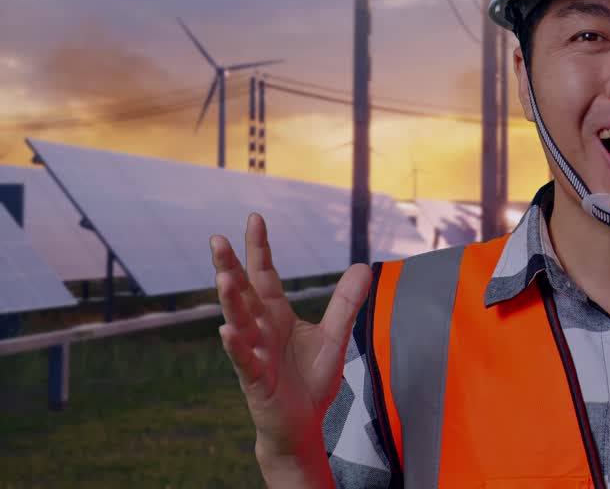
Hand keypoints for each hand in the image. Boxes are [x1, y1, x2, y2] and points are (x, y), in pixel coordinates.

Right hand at [211, 213, 371, 462]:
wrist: (302, 424)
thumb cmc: (311, 380)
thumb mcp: (334, 336)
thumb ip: (345, 303)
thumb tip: (362, 267)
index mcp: (276, 315)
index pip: (265, 276)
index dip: (259, 249)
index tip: (254, 218)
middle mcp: (260, 329)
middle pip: (243, 293)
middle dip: (230, 266)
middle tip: (215, 239)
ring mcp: (254, 353)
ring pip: (239, 323)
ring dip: (230, 301)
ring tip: (224, 277)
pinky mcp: (255, 380)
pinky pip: (243, 360)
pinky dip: (235, 346)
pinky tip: (226, 331)